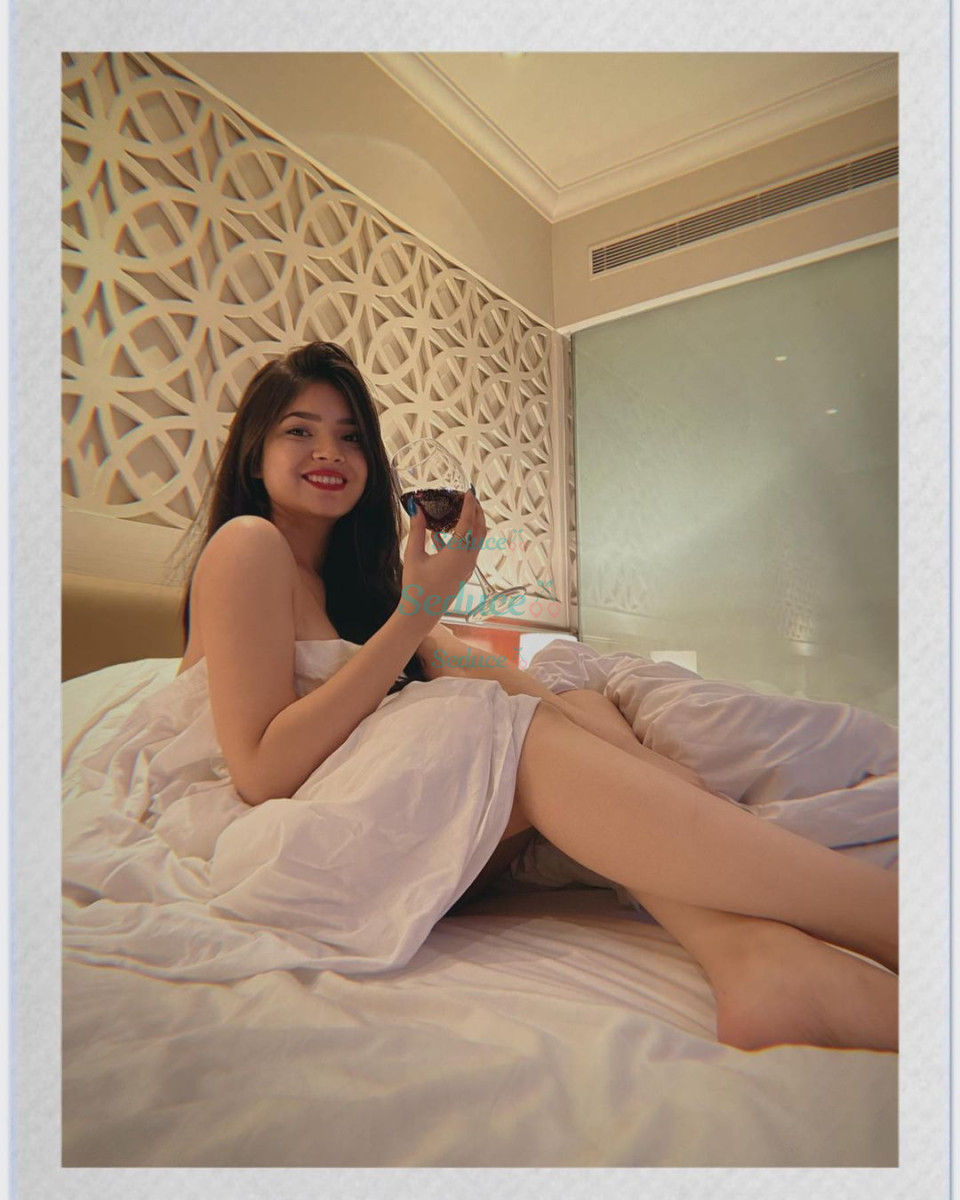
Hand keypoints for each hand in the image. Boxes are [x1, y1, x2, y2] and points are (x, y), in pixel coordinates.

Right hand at [400, 491, 485, 622]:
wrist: (421, 613)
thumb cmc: (416, 587)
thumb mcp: (413, 555)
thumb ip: (416, 530)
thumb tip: (415, 509)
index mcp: (456, 554)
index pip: (467, 523)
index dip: (469, 505)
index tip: (468, 492)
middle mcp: (467, 560)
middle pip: (479, 530)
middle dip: (477, 512)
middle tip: (469, 498)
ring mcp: (468, 568)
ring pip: (477, 540)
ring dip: (472, 524)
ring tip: (461, 512)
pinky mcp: (464, 573)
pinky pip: (469, 550)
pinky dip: (463, 538)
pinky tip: (442, 536)